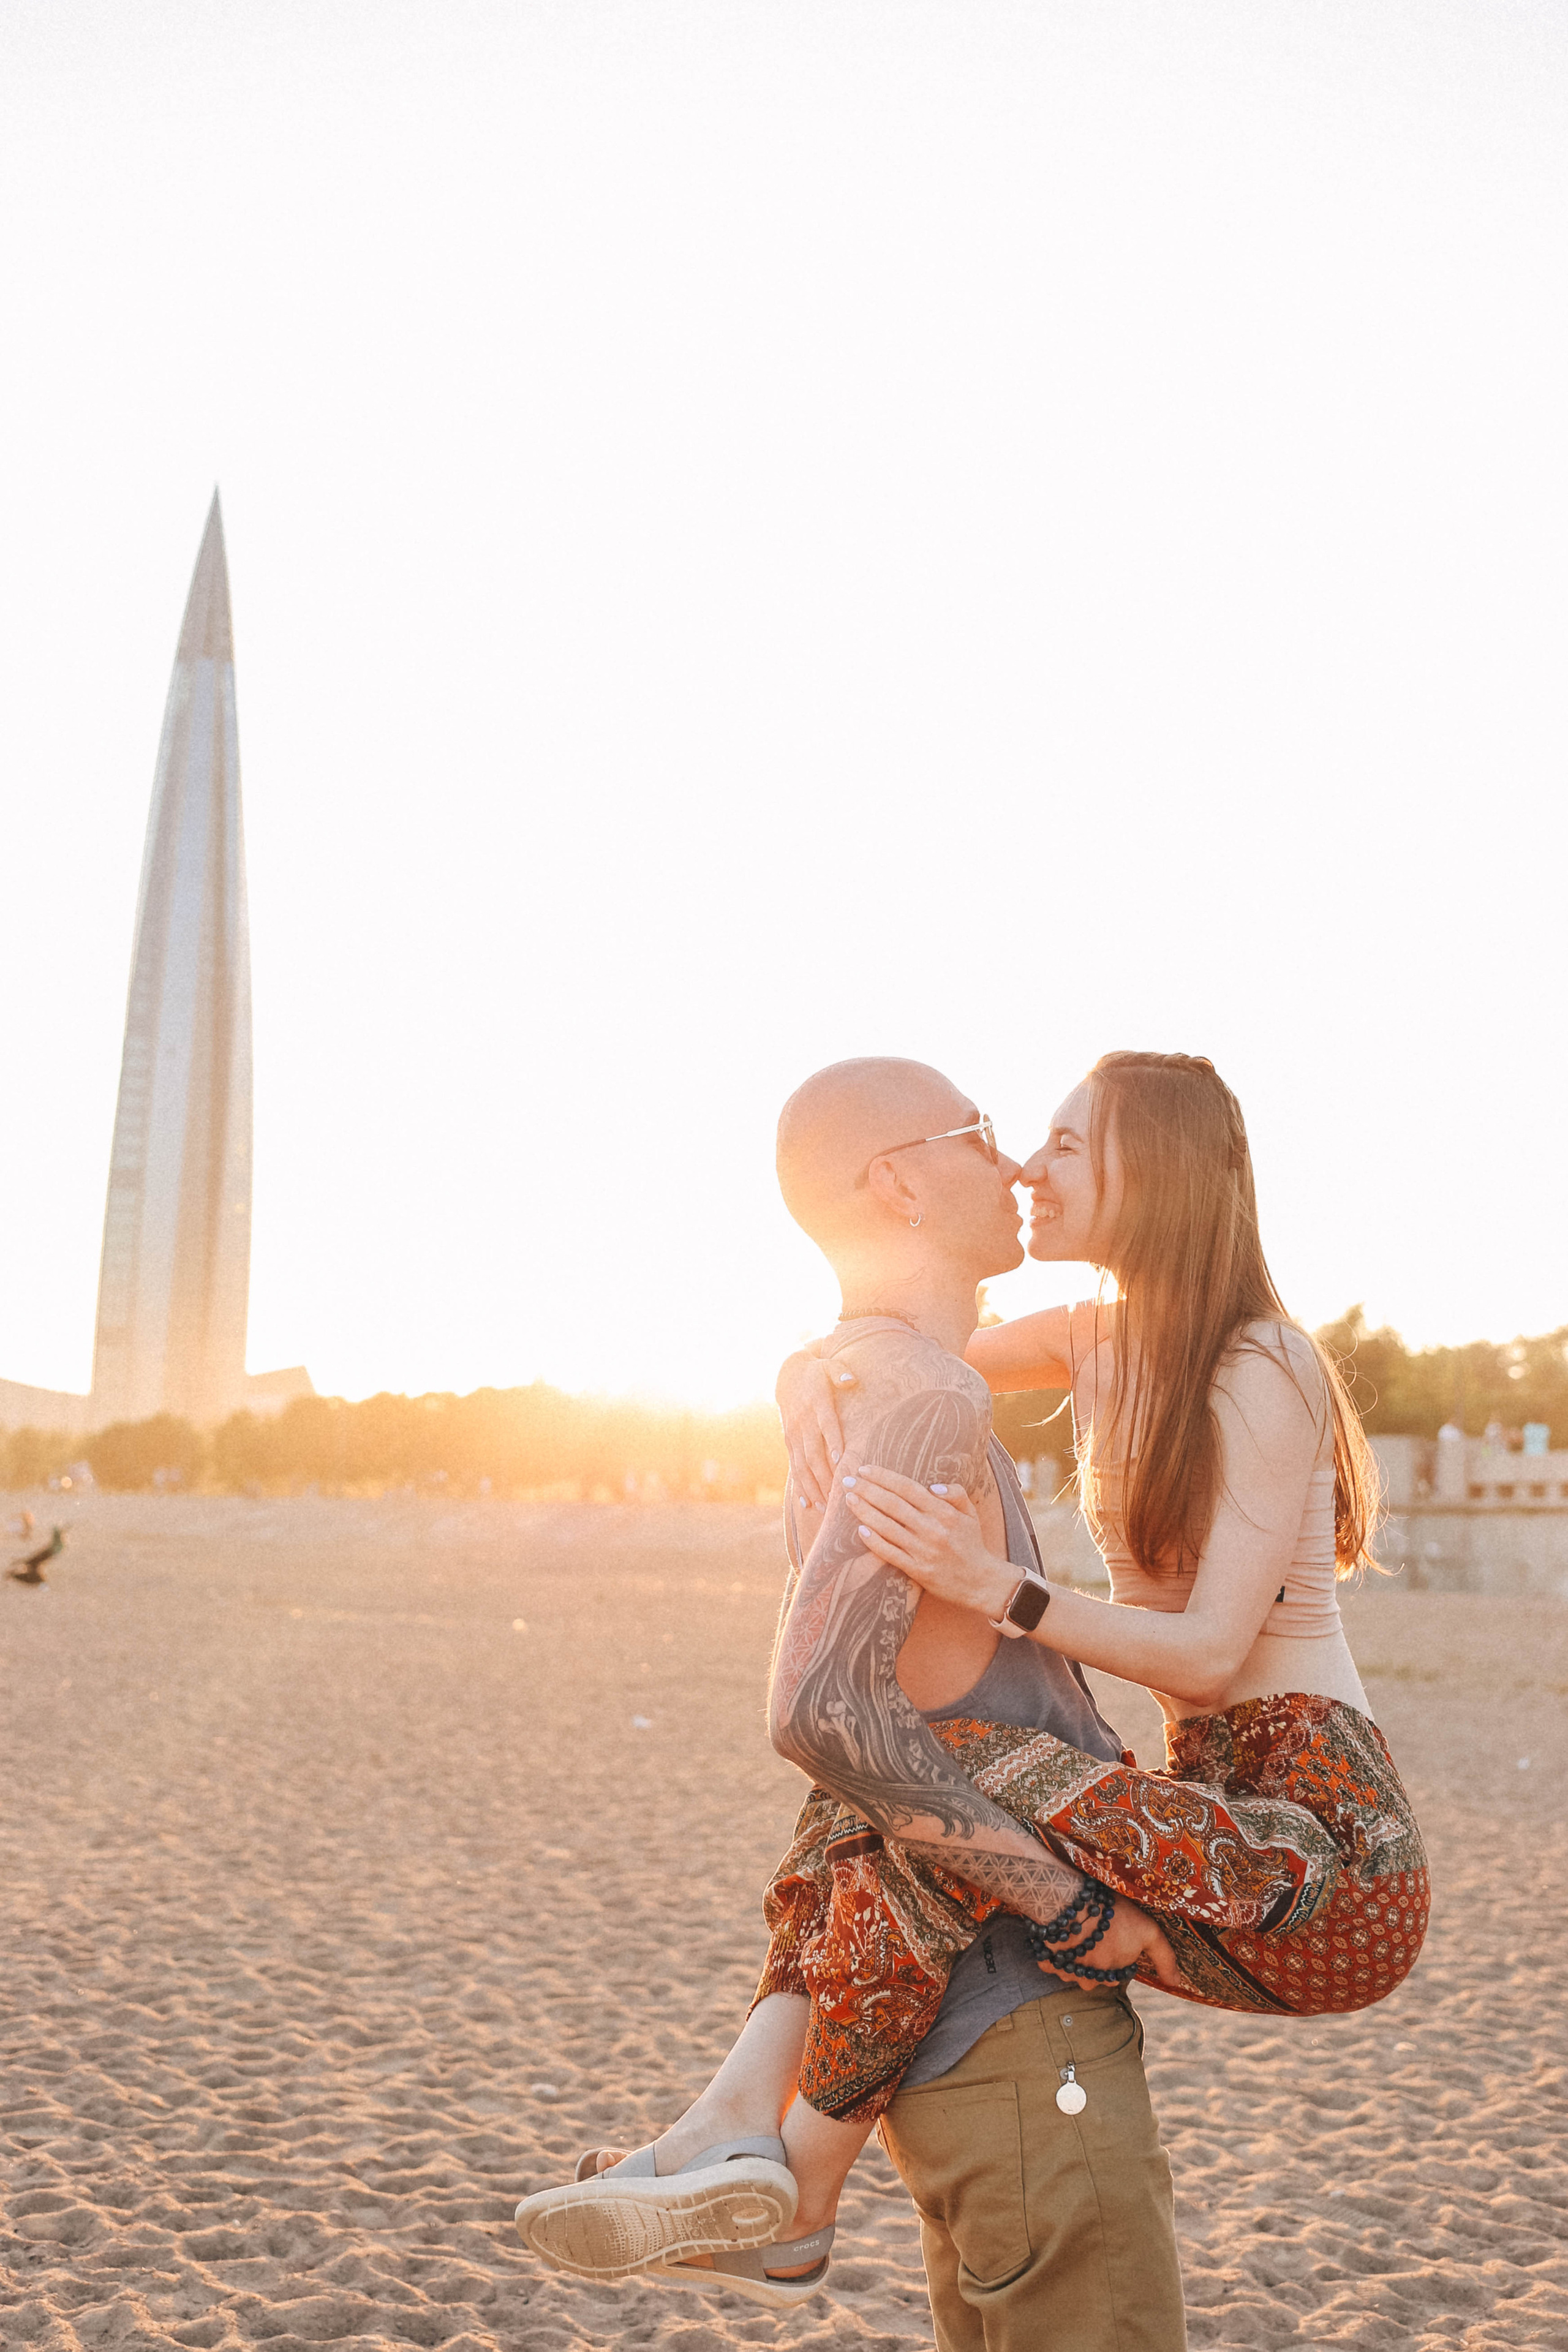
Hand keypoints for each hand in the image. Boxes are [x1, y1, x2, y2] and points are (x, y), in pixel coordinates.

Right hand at [775, 1349, 852, 1512]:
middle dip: (824, 1476)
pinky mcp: (789, 1441)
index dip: (833, 1443)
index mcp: (817, 1404)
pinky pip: (794, 1466)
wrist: (787, 1374)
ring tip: (823, 1507)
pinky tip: (806, 1503)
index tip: (841, 1462)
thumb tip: (851, 1379)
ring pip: (802, 1464)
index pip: (827, 1426)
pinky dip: (800, 1485)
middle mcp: (804, 1421)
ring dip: (812, 1486)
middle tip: (836, 1497)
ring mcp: (794, 1433)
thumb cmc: (817, 1373)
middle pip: (813, 1452)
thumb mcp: (829, 1366)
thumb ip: (840, 1373)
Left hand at [844, 1464, 1014, 1617]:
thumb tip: (932, 1486)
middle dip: (867, 1490)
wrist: (981, 1581)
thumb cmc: (972, 1543)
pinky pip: (891, 1553)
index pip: (908, 1489)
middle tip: (847, 1480)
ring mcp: (923, 1550)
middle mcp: (932, 1529)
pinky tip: (860, 1530)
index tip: (865, 1469)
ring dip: (865, 1511)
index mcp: (944, 1512)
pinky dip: (874, 1541)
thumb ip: (955, 1493)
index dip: (884, 1477)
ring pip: (887, 1527)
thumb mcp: (971, 1513)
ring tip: (849, 1499)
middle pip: (893, 1505)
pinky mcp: (917, 1570)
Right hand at [1042, 1892, 1185, 1992]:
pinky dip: (1054, 1952)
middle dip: (1095, 1960)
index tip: (1115, 1937)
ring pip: (1071, 1969)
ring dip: (1075, 1956)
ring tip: (1079, 1930)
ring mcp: (1066, 1970)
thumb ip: (1164, 1958)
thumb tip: (1176, 1983)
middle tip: (1097, 1932)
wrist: (1070, 1900)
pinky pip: (1050, 1962)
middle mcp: (1087, 1978)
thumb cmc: (1113, 1914)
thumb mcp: (1148, 1931)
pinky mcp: (1046, 1959)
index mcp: (1111, 1975)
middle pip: (1093, 1975)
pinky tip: (1060, 1934)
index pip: (1115, 1975)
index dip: (1116, 1957)